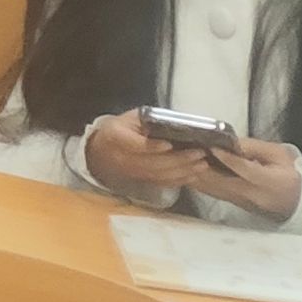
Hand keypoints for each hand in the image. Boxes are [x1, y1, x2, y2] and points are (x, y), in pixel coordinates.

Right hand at [82, 110, 220, 201]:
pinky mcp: (142, 180)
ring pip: (161, 175)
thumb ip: (146, 120)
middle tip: (199, 153)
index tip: (170, 144)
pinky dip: (179, 180)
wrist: (100, 151)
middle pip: (154, 163)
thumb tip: (172, 123)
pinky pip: (162, 183)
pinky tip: (193, 175)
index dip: (152, 147)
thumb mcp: (128, 118)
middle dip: (179, 159)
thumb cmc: (118, 129)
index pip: (136, 145)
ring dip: (183, 171)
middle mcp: (125, 158)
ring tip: (201, 164)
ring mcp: (134, 172)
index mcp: (117, 137)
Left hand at [183, 134, 301, 224]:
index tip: (211, 147)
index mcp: (268, 181)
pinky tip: (182, 170)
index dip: (227, 159)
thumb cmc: (289, 174)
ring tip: (177, 157)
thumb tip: (233, 141)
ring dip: (192, 173)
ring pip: (210, 188)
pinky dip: (195, 180)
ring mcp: (238, 200)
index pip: (245, 170)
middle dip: (199, 165)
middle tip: (182, 149)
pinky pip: (209, 192)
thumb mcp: (280, 156)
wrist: (295, 202)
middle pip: (220, 181)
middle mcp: (250, 193)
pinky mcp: (230, 202)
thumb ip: (256, 148)